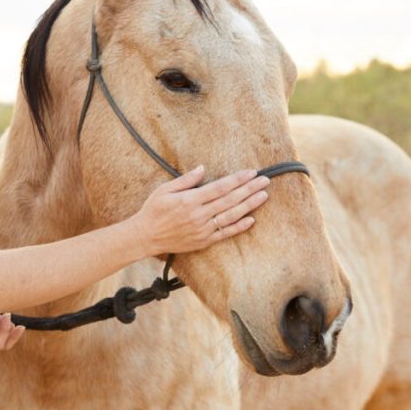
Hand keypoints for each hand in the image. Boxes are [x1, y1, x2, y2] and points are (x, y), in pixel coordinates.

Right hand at [131, 166, 269, 256]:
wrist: (145, 236)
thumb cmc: (154, 210)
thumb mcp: (165, 189)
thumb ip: (186, 180)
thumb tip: (202, 168)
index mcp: (190, 200)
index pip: (220, 187)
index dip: (237, 179)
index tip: (251, 172)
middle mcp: (199, 215)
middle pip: (230, 200)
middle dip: (249, 189)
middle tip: (265, 181)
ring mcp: (203, 229)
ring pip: (231, 216)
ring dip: (249, 205)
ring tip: (263, 196)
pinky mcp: (203, 241)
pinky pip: (225, 233)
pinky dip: (239, 227)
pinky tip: (251, 219)